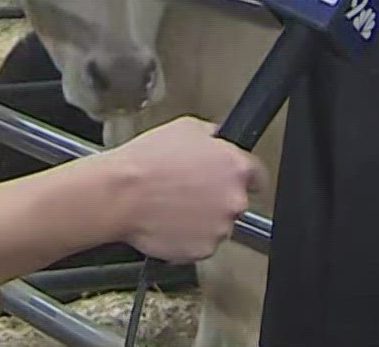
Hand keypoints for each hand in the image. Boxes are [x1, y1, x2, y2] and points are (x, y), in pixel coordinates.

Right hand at [102, 115, 267, 264]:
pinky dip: (187, 237)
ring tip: (173, 206)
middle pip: (235, 200)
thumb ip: (212, 136)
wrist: (120, 194)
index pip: (258, 175)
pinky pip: (200, 244)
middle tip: (189, 190)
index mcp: (235, 167)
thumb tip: (217, 140)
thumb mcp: (185, 127)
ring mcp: (219, 228)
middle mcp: (234, 200)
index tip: (238, 180)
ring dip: (202, 218)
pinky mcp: (202, 250)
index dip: (244, 176)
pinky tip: (168, 222)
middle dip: (217, 196)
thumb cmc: (147, 161)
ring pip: (218, 224)